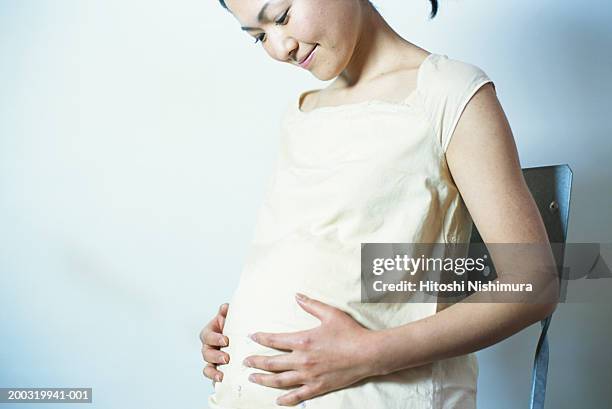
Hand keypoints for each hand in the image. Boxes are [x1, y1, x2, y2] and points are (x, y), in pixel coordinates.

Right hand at [200, 303, 229, 385]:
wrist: (244, 336)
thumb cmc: (236, 325)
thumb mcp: (232, 317)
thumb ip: (227, 312)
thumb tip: (225, 307)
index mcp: (211, 333)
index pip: (207, 335)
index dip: (214, 338)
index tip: (225, 340)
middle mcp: (210, 347)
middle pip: (206, 353)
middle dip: (215, 356)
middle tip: (226, 358)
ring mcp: (214, 360)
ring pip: (207, 368)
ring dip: (213, 372)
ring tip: (221, 376)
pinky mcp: (219, 371)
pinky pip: (214, 378)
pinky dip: (216, 382)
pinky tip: (223, 384)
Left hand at [245, 293, 379, 406]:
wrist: (367, 353)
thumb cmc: (350, 332)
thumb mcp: (330, 313)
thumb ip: (311, 304)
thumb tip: (297, 295)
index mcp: (303, 340)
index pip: (274, 340)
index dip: (261, 339)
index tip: (252, 337)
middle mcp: (302, 360)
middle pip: (271, 362)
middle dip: (256, 362)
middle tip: (245, 362)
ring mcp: (309, 376)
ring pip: (279, 380)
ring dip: (263, 380)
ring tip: (252, 378)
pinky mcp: (318, 387)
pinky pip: (297, 396)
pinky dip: (285, 399)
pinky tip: (277, 400)